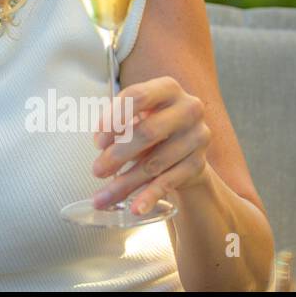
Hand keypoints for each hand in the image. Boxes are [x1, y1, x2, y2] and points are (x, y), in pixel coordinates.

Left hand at [89, 76, 211, 214]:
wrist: (186, 147)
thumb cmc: (151, 124)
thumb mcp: (136, 115)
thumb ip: (118, 122)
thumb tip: (99, 144)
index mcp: (168, 88)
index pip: (137, 96)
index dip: (114, 117)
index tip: (96, 141)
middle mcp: (189, 109)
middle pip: (148, 132)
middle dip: (118, 154)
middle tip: (96, 170)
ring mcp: (197, 137)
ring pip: (155, 163)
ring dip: (126, 182)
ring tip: (102, 196)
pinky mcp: (199, 164)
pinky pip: (169, 182)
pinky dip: (150, 196)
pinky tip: (135, 208)